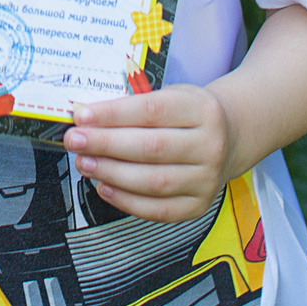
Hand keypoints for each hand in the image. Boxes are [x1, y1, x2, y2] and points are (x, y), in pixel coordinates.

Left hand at [64, 85, 234, 222]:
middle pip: (151, 147)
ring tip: (84, 162)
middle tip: (75, 141)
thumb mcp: (172, 96)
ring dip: (111, 173)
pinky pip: (158, 209)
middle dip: (105, 144)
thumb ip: (134, 107)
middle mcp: (210, 145)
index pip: (151, 111)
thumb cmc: (190, 115)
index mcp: (202, 110)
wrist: (231, 137)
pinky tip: (104, 186)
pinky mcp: (199, 205)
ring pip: (153, 181)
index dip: (113, 114)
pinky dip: (127, 201)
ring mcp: (207, 178)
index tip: (82, 115)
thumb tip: (87, 118)